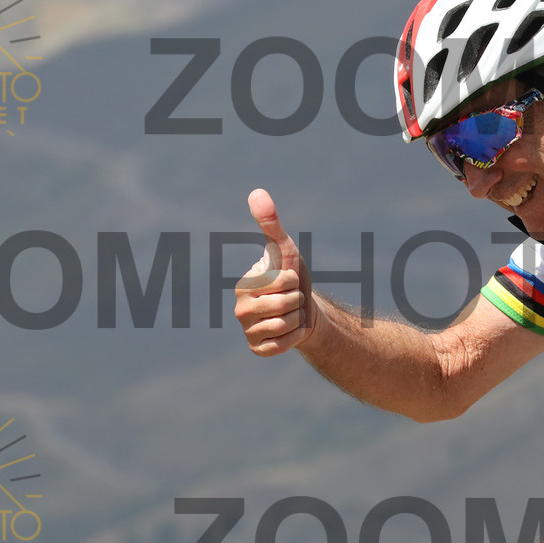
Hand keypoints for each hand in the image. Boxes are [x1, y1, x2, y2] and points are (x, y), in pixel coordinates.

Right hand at [234, 188, 313, 355]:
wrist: (304, 312)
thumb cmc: (292, 278)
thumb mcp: (284, 249)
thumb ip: (270, 222)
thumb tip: (257, 192)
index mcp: (244, 285)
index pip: (284, 281)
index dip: (295, 280)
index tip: (288, 282)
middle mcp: (239, 309)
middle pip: (285, 304)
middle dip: (297, 301)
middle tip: (290, 300)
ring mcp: (247, 331)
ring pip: (286, 324)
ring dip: (297, 319)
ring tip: (290, 314)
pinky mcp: (258, 349)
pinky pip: (283, 345)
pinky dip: (294, 338)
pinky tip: (289, 332)